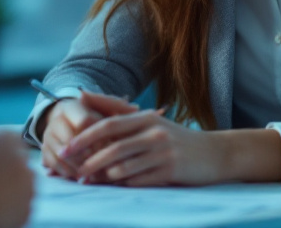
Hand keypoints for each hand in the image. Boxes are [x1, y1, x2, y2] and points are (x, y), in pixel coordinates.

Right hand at [0, 117, 33, 227]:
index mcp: (2, 138)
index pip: (5, 139)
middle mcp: (20, 159)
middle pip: (13, 162)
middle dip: (0, 169)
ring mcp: (27, 186)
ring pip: (17, 185)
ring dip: (4, 189)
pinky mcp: (26, 211)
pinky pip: (18, 206)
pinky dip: (6, 208)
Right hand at [39, 91, 136, 178]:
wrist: (70, 121)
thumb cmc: (96, 116)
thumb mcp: (108, 109)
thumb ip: (120, 108)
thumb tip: (135, 107)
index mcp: (73, 106)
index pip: (85, 121)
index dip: (100, 137)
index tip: (112, 149)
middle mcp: (56, 118)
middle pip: (71, 139)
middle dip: (89, 156)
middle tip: (104, 167)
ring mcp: (48, 134)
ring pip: (61, 153)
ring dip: (78, 166)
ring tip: (94, 176)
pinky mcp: (44, 149)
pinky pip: (53, 163)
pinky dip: (67, 172)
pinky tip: (81, 177)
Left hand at [61, 110, 224, 186]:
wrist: (214, 153)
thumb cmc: (175, 139)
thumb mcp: (149, 121)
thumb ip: (115, 111)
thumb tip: (81, 94)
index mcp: (145, 118)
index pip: (109, 125)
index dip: (85, 137)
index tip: (66, 147)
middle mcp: (154, 132)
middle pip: (114, 148)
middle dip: (90, 160)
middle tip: (72, 170)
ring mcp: (163, 152)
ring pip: (125, 166)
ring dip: (103, 176)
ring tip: (88, 181)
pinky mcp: (171, 170)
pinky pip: (140, 180)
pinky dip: (123, 185)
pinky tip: (113, 187)